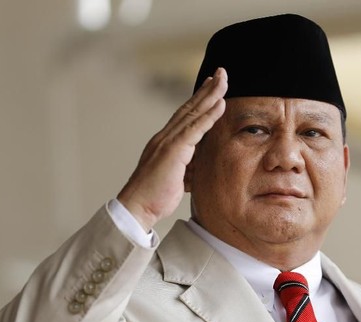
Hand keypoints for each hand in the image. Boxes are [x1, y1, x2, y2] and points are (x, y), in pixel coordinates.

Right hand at [117, 68, 227, 229]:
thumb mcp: (176, 179)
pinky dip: (209, 115)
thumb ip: (187, 168)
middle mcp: (165, 137)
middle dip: (206, 89)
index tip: (212, 87)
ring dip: (210, 95)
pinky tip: (220, 103)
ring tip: (223, 80)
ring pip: (193, 112)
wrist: (137, 208)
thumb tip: (197, 168)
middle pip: (189, 107)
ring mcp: (168, 142)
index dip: (199, 100)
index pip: (185, 117)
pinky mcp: (173, 150)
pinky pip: (195, 129)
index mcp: (165, 143)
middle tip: (220, 73)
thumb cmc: (155, 197)